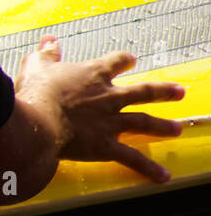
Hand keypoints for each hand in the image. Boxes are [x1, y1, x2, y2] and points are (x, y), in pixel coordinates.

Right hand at [15, 34, 185, 181]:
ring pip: (143, 122)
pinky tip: (162, 175)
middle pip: (143, 91)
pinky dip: (148, 167)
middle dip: (162, 91)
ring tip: (176, 128)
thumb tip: (49, 41)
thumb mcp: (36, 65)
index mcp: (92, 74)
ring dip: (162, 126)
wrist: (37, 122)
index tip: (131, 60)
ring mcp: (110, 122)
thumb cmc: (35, 93)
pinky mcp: (105, 146)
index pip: (116, 61)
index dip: (124, 60)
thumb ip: (46, 53)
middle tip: (179, 91)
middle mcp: (109, 97)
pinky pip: (131, 158)